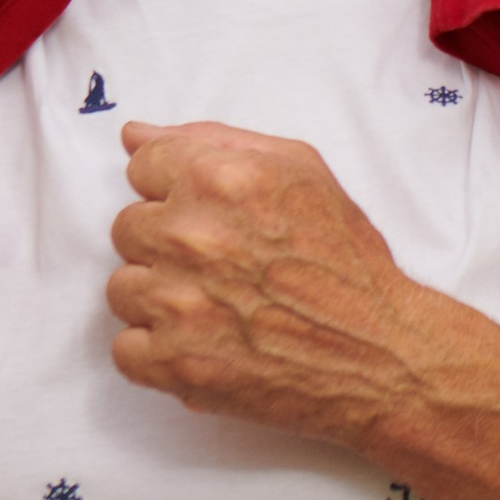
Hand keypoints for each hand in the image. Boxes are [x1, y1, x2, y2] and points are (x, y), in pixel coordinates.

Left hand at [107, 122, 429, 449]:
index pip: (142, 166)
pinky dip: (157, 352)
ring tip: (214, 306)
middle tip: (219, 264)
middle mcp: (191, 236)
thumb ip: (211, 140)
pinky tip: (201, 344)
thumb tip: (134, 135)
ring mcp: (177, 304)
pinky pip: (125, 349)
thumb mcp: (300, 169)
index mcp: (219, 179)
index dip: (174, 189)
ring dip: (159, 298)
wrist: (377, 352)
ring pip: (122, 288)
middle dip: (165, 242)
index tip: (206, 214)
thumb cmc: (344, 259)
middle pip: (127, 227)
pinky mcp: (174, 365)